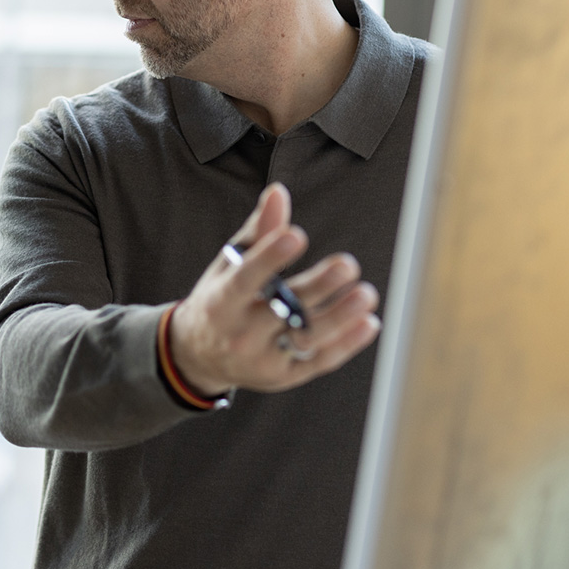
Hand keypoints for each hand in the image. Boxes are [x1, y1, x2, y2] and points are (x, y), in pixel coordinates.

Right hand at [169, 182, 380, 394]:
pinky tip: (368, 322)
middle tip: (347, 265)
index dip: (269, 257)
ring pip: (306, 339)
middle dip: (318, 287)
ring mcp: (263, 358)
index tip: (295, 235)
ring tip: (366, 294)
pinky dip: (346, 344)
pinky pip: (318, 362)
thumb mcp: (228, 264)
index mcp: (221, 301)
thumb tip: (278, 192)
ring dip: (340, 317)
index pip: (245, 278)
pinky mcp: (284, 376)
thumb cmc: (219, 299)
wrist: (199, 356)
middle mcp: (240, 332)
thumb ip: (257, 231)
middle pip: (283, 309)